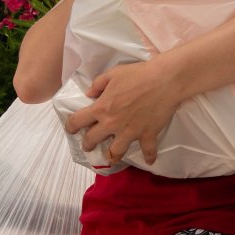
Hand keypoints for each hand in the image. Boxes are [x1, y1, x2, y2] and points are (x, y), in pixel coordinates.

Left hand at [63, 60, 182, 164]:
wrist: (164, 80)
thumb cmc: (137, 74)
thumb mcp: (113, 74)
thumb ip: (98, 85)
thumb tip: (89, 94)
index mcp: (101, 108)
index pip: (78, 121)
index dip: (71, 126)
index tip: (71, 129)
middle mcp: (112, 124)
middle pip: (93, 140)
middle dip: (88, 144)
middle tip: (89, 145)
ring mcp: (130, 132)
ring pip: (116, 152)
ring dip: (113, 156)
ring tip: (113, 157)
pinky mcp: (147, 135)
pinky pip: (148, 151)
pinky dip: (150, 156)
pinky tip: (149, 160)